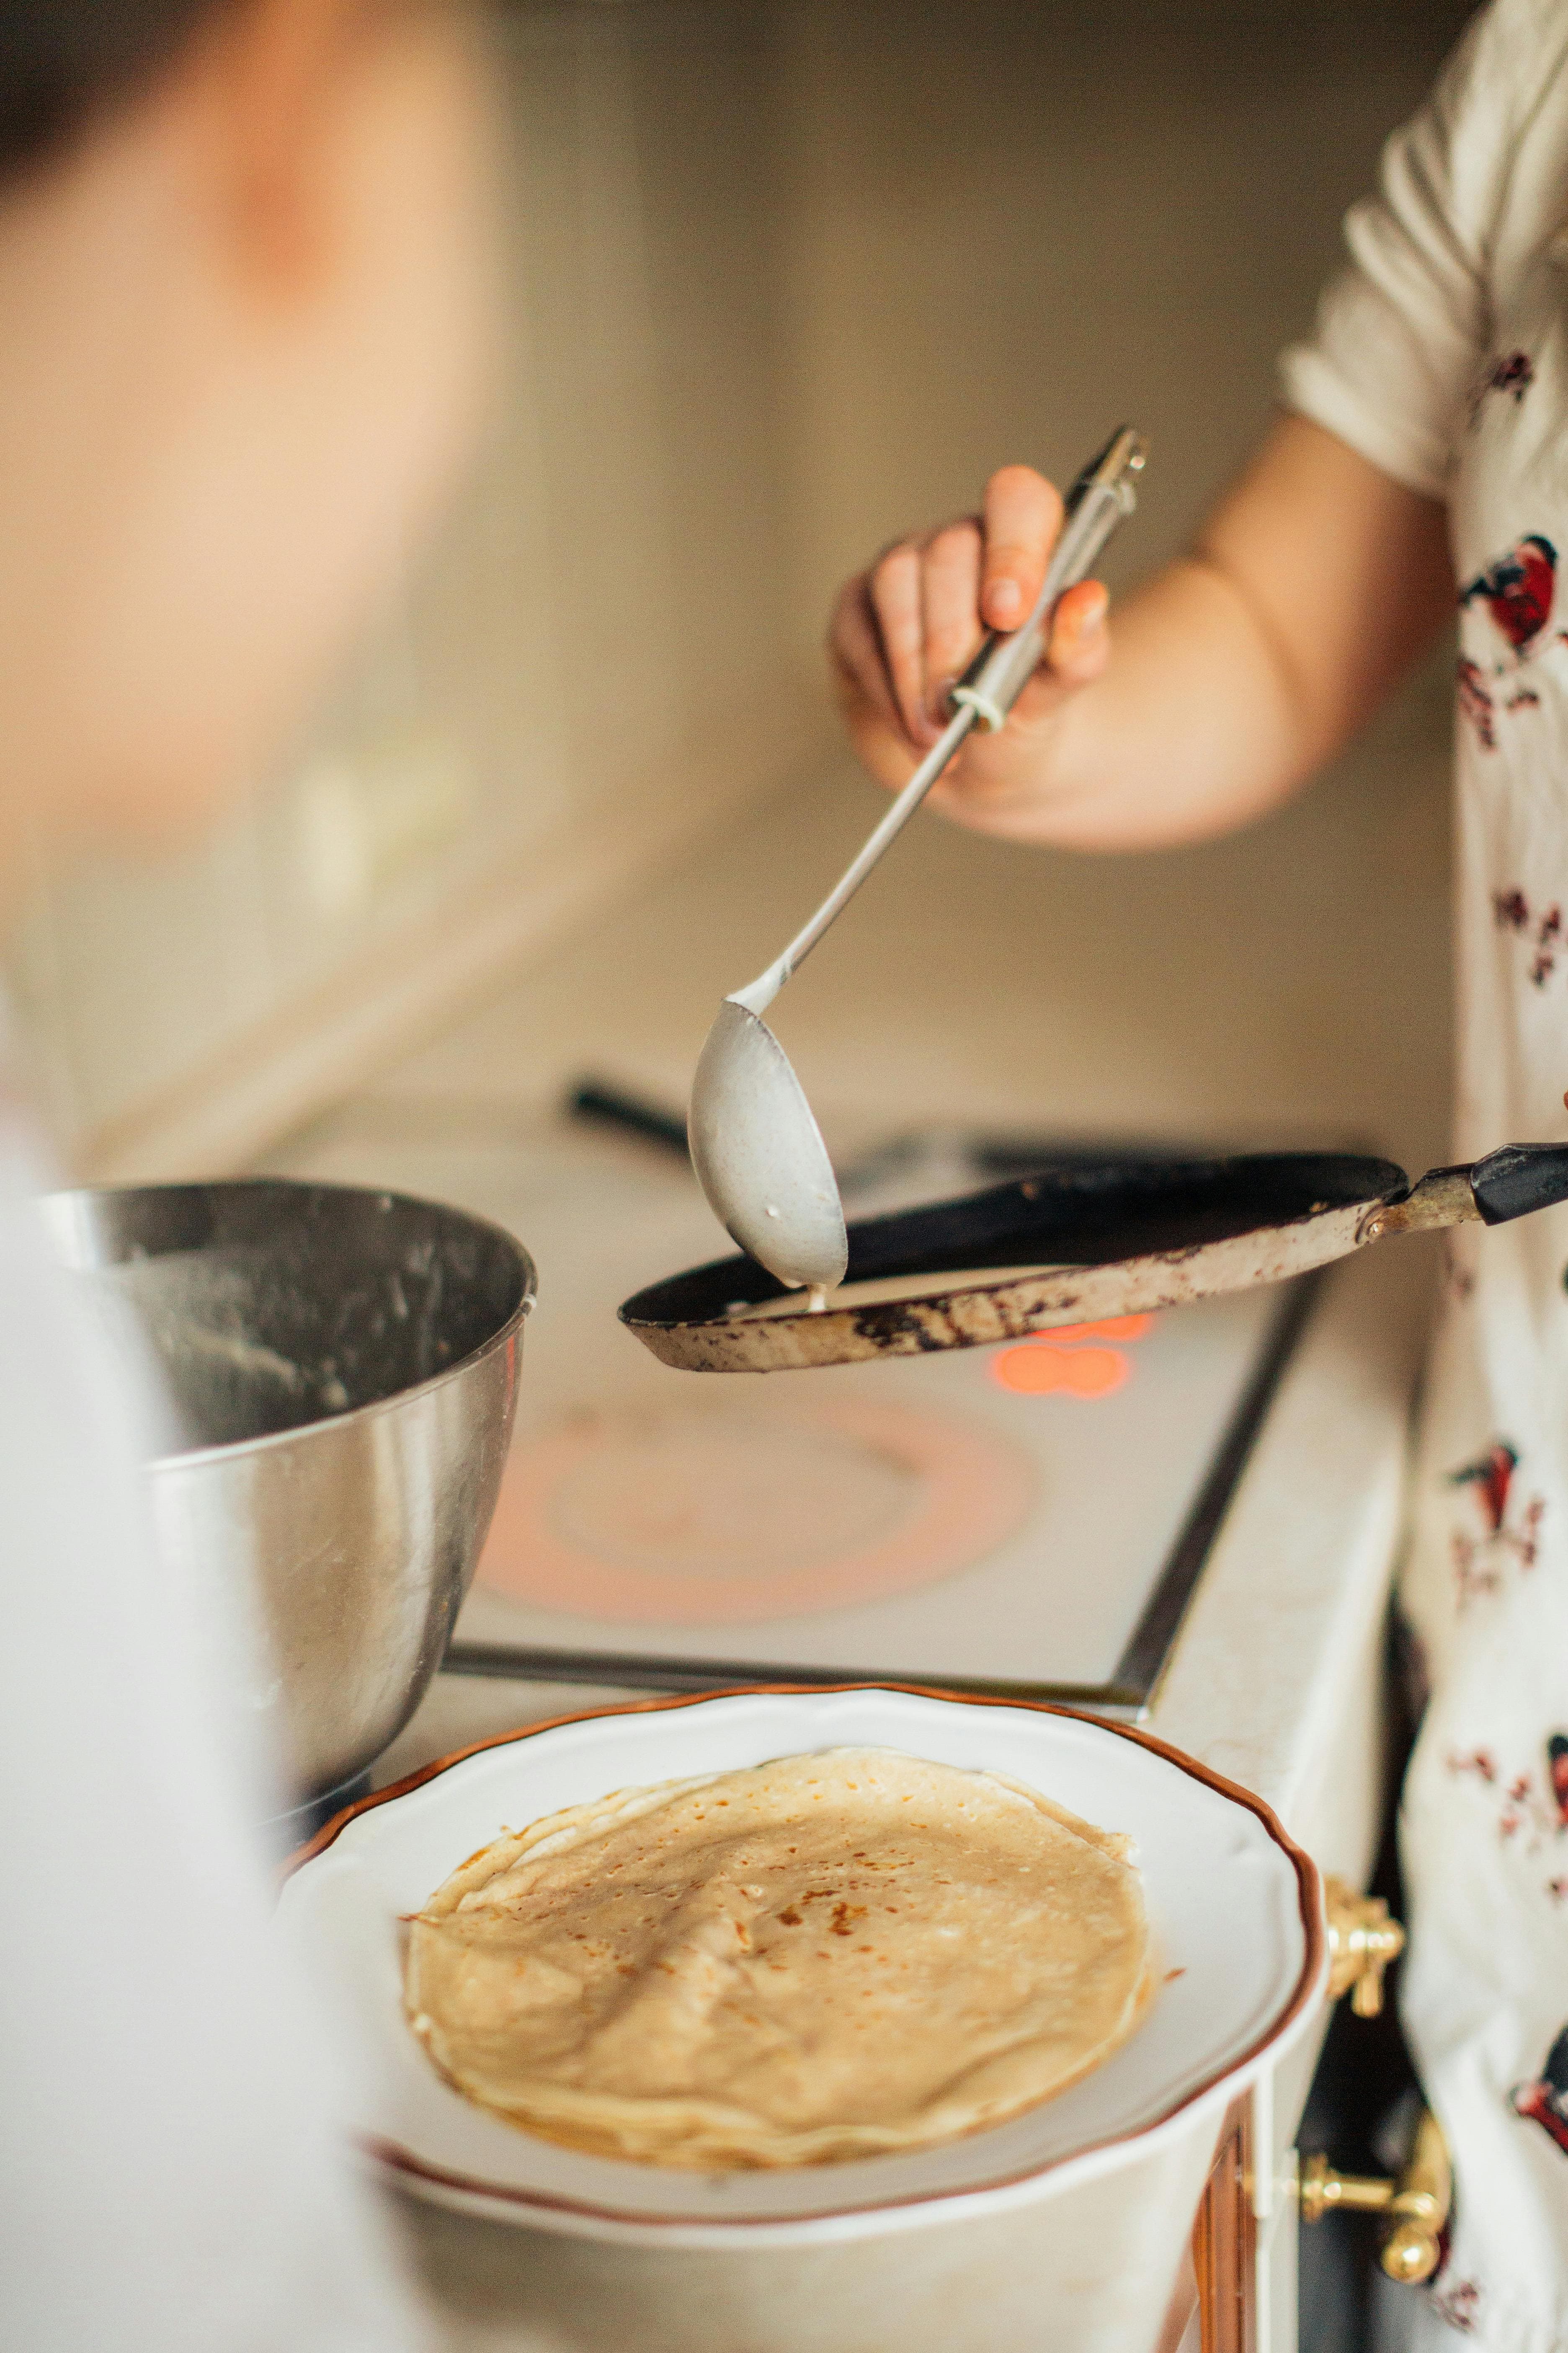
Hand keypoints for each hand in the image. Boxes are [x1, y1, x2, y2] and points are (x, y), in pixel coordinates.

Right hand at [827, 464, 1109, 807]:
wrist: (979, 762)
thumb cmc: (1024, 707)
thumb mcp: (1061, 686)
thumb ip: (1078, 646)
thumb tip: (1086, 601)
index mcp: (1023, 542)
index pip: (1016, 502)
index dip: (1012, 550)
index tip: (1009, 616)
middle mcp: (960, 543)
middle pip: (948, 550)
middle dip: (953, 636)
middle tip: (963, 703)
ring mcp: (902, 570)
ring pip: (895, 581)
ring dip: (913, 666)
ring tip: (938, 730)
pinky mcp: (857, 611)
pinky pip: (860, 635)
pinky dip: (886, 690)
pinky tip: (913, 730)